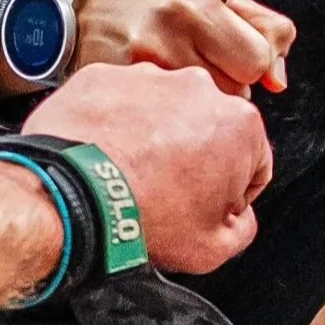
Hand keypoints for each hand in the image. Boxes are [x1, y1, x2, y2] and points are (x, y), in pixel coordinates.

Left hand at [26, 62, 271, 276]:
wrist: (71, 198)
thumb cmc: (142, 219)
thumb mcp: (213, 249)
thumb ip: (241, 228)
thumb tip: (238, 217)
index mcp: (239, 126)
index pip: (252, 161)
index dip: (231, 192)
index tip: (206, 206)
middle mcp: (198, 89)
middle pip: (208, 127)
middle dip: (195, 155)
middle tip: (165, 191)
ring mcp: (149, 77)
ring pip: (164, 109)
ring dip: (155, 135)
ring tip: (129, 172)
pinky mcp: (106, 75)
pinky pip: (119, 100)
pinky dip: (115, 122)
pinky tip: (104, 154)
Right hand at [58, 0, 296, 96]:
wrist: (76, 10)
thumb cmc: (148, 1)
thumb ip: (260, 26)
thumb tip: (279, 79)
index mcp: (198, 4)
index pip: (257, 59)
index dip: (252, 62)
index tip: (234, 55)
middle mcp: (170, 33)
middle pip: (234, 92)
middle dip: (226, 84)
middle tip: (197, 63)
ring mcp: (144, 66)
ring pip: (205, 113)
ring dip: (197, 105)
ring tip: (172, 76)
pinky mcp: (124, 93)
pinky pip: (171, 123)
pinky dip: (168, 116)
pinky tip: (153, 96)